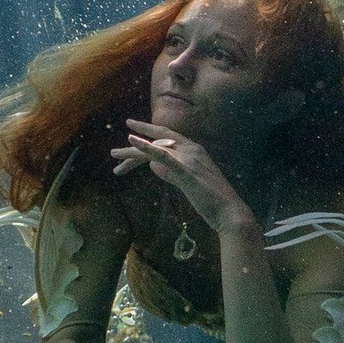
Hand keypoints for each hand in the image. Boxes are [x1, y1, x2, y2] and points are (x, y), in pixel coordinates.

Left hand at [111, 119, 251, 234]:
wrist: (229, 212)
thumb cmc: (212, 200)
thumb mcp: (188, 181)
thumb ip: (171, 171)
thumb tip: (153, 166)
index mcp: (195, 149)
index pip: (167, 137)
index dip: (148, 132)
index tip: (132, 131)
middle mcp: (191, 149)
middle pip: (157, 141)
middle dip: (135, 143)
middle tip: (114, 152)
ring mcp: (188, 158)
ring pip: (155, 149)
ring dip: (132, 151)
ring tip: (114, 155)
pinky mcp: (185, 170)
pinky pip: (162, 155)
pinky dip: (146, 147)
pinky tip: (132, 141)